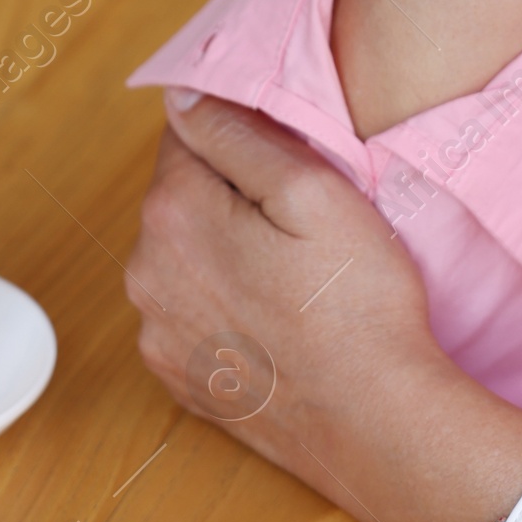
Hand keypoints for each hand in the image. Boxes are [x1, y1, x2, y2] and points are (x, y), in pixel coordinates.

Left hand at [125, 92, 450, 521]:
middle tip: (302, 220)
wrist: (376, 424)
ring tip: (295, 274)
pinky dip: (224, 303)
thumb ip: (237, 135)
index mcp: (173, 214)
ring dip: (225, 249)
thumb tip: (181, 97)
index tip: (290, 160)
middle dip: (231, 194)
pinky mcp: (179, 378)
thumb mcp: (312, 191)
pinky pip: (191, 311)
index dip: (243, 137)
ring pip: (185, 254)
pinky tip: (277, 317)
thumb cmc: (357, 302)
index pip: (187, 132)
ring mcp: (158, 333)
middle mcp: (145, 272)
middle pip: (182, 195)